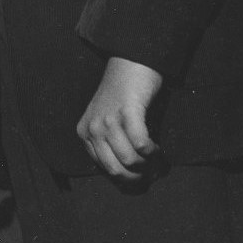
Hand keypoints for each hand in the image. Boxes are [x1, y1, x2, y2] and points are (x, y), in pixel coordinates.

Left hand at [76, 55, 163, 180]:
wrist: (130, 61)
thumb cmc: (124, 95)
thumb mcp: (108, 122)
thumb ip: (111, 147)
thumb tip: (132, 181)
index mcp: (85, 132)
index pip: (105, 170)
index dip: (127, 180)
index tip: (144, 177)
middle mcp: (92, 128)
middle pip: (116, 170)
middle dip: (138, 178)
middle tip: (154, 173)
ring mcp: (107, 119)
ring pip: (130, 160)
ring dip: (148, 164)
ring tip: (157, 157)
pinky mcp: (126, 111)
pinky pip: (141, 145)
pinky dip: (153, 151)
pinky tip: (157, 147)